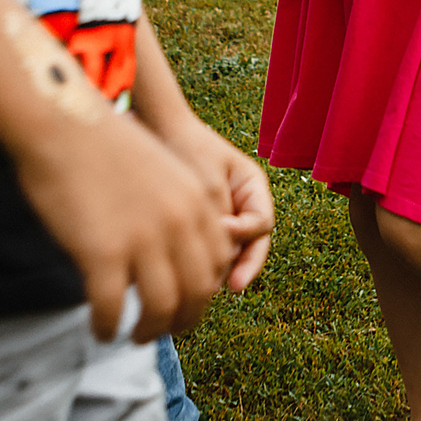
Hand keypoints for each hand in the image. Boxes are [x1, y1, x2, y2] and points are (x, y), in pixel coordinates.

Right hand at [15, 108, 230, 342]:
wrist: (64, 123)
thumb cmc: (104, 144)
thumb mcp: (162, 171)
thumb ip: (177, 208)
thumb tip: (173, 248)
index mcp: (198, 201)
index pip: (217, 264)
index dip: (203, 293)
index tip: (185, 304)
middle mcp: (179, 223)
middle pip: (197, 293)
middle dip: (182, 321)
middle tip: (161, 332)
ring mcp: (143, 240)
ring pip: (161, 308)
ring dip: (148, 331)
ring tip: (132, 337)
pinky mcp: (104, 253)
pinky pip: (112, 308)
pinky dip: (107, 327)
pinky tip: (99, 331)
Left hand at [155, 110, 275, 292]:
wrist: (158, 134)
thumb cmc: (184, 150)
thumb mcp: (205, 179)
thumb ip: (219, 213)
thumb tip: (223, 254)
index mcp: (253, 189)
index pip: (262, 222)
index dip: (247, 234)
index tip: (224, 234)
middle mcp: (244, 208)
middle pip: (252, 245)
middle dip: (242, 266)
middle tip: (232, 286)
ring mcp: (225, 221)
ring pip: (231, 254)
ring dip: (221, 269)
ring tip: (206, 286)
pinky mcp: (204, 232)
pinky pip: (210, 254)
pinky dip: (203, 264)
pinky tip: (188, 276)